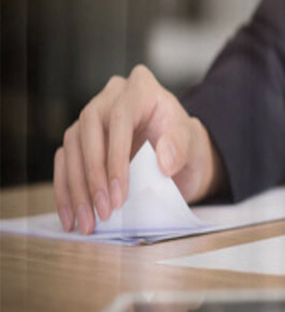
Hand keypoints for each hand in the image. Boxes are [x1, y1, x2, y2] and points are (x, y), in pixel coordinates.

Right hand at [53, 64, 224, 233]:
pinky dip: (66, 191)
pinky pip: (63, 163)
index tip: (119, 192)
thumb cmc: (186, 144)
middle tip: (104, 211)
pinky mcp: (80, 140)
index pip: (121, 117)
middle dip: (94, 176)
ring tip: (87, 222)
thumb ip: (182, 146)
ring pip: (70, 148)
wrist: (181, 155)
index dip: (116, 156)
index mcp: (141, 89)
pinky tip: (72, 216)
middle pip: (89, 132)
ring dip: (76, 189)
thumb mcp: (193, 143)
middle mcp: (111, 98)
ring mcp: (92, 119)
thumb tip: (164, 160)